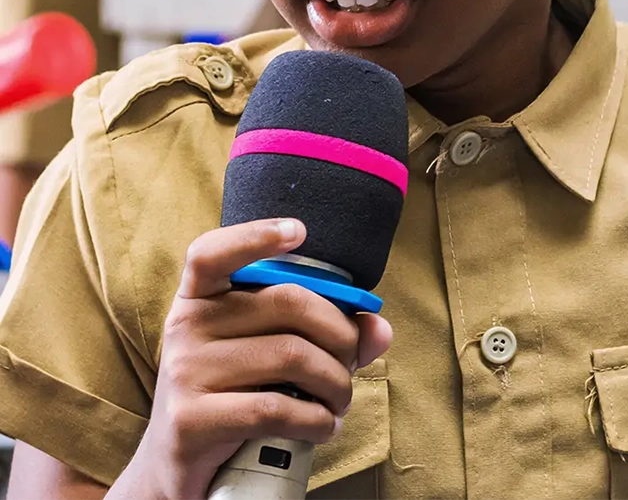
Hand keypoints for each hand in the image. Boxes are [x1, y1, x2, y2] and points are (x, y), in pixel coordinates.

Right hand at [122, 218, 391, 499]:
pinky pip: (274, 408)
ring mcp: (184, 373)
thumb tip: (380, 328)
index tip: (298, 231)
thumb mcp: (264, 356)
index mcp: (198, 298)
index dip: (255, 235)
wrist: (173, 470)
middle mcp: (185, 326)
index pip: (212, 252)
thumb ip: (323, 335)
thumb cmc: (231, 397)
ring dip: (336, 381)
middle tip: (353, 360)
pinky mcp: (191, 422)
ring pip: (291, 356)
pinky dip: (315, 419)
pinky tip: (324, 426)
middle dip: (339, 332)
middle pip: (285, 301)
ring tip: (341, 399)